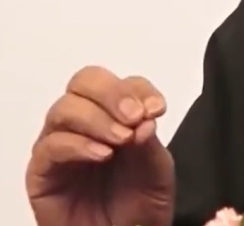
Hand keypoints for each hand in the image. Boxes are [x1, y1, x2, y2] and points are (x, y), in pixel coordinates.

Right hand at [26, 66, 175, 225]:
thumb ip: (148, 139)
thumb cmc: (141, 204)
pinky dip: (78, 145)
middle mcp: (85, 123)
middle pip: (85, 82)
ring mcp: (60, 145)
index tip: (157, 110)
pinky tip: (102, 155)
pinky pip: (50, 146)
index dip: (139, 90)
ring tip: (122, 140)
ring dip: (96, 119)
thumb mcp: (157, 167)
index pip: (121, 83)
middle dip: (112, 93)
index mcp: (116, 115)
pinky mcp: (42, 172)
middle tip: (135, 117)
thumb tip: (143, 117)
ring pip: (64, 108)